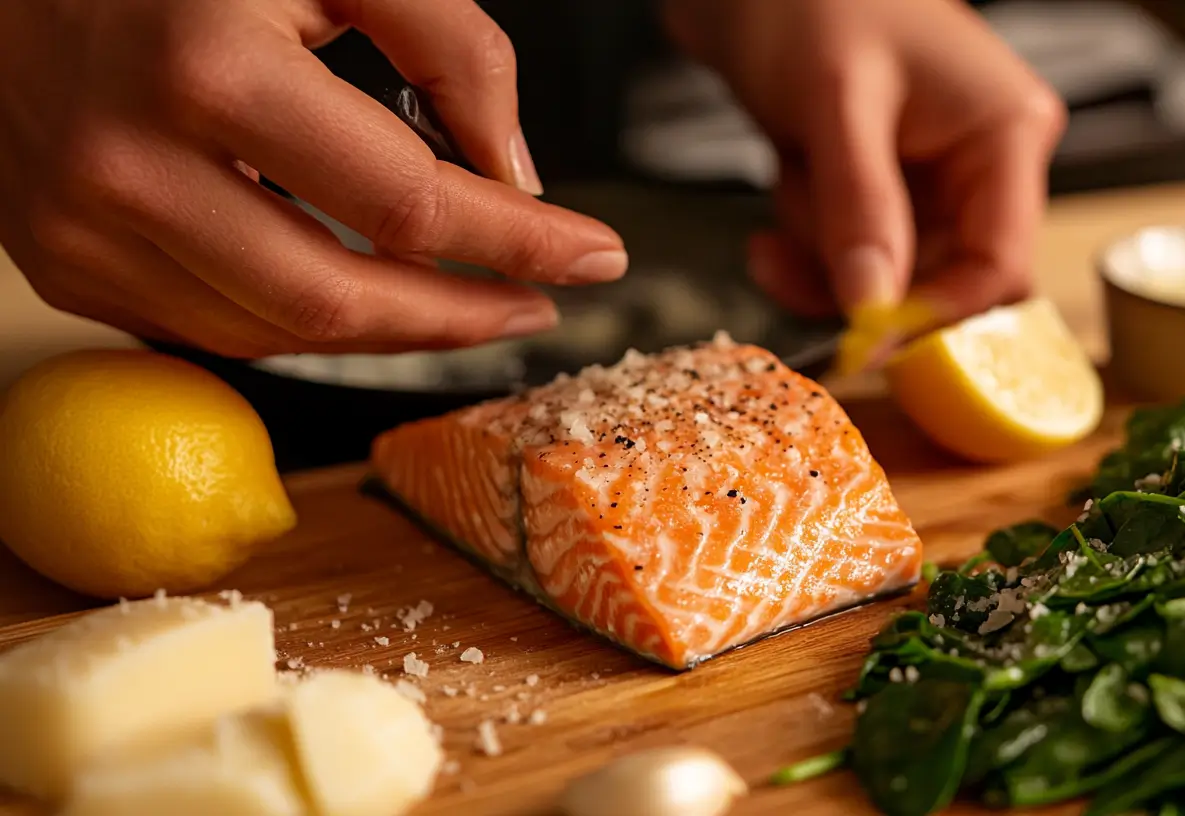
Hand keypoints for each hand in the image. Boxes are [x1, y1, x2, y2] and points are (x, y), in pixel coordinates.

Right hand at [0, 0, 627, 357]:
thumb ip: (450, 48)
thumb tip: (513, 175)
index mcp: (206, 70)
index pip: (408, 203)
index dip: (520, 240)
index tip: (593, 256)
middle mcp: (129, 165)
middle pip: (343, 302)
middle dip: (463, 318)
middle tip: (534, 306)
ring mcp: (82, 227)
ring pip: (279, 335)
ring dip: (392, 332)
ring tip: (462, 303)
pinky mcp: (60, 260)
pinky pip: (213, 328)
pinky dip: (302, 323)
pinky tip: (356, 292)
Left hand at [664, 0, 1064, 326]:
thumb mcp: (836, 104)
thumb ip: (859, 210)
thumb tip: (875, 313)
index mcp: (1005, 133)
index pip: (1000, 267)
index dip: (938, 315)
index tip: (866, 339)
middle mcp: (979, 163)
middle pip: (939, 281)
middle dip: (859, 278)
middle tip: (787, 258)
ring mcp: (928, 178)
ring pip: (886, 275)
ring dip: (821, 254)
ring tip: (791, 178)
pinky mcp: (879, 185)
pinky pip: (850, 251)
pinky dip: (806, 244)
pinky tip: (774, 216)